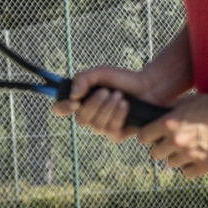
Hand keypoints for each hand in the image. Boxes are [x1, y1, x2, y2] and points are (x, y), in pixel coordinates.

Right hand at [51, 65, 166, 142]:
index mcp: (80, 100)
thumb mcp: (100, 73)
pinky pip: (111, 131)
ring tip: (119, 96)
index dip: (62, 108)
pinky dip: (118, 116)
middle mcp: (88, 116)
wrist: (147, 87)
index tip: (74, 102)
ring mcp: (102, 126)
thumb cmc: (123, 80)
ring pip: (97, 126)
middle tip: (107, 91)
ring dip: (109, 108)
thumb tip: (73, 95)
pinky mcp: (116, 134)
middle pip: (80, 119)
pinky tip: (125, 105)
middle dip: (94, 105)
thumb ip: (82, 79)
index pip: (60, 109)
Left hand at [131, 92, 207, 177]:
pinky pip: (186, 173)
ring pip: (171, 164)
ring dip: (177, 157)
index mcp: (169, 123)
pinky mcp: (204, 165)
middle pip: (154, 154)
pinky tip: (196, 158)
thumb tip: (154, 117)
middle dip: (161, 148)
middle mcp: (177, 140)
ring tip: (188, 149)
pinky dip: (190, 167)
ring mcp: (190, 154)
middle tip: (172, 143)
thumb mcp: (186, 103)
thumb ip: (169, 113)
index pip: (143, 137)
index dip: (148, 137)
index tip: (153, 136)